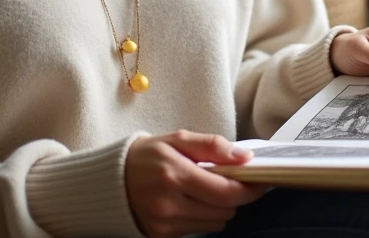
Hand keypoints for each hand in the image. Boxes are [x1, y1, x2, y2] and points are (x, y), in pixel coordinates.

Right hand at [125, 130, 266, 237]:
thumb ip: (212, 146)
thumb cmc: (146, 156)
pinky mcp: (161, 236)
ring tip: (203, 190)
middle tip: (227, 180)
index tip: (259, 181)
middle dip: (233, 196)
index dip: (249, 189)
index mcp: (174, 174)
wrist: (109, 180)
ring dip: (218, 208)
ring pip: (215, 223)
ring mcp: (164, 223)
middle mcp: (169, 203)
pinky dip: (202, 217)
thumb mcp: (177, 140)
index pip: (226, 191)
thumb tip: (245, 157)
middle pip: (225, 210)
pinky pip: (198, 231)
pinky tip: (189, 202)